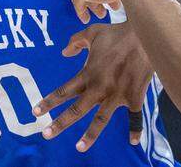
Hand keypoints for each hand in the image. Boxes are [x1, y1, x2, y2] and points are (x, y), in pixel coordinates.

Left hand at [34, 23, 152, 151]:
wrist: (145, 36)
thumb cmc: (118, 33)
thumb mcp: (92, 33)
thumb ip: (76, 41)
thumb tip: (63, 52)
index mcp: (88, 74)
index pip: (63, 91)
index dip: (48, 102)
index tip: (36, 112)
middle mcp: (99, 88)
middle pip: (76, 110)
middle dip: (59, 123)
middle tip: (46, 134)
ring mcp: (116, 95)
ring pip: (100, 120)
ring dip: (90, 135)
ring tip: (79, 148)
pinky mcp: (134, 97)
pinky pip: (135, 117)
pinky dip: (135, 129)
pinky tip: (133, 141)